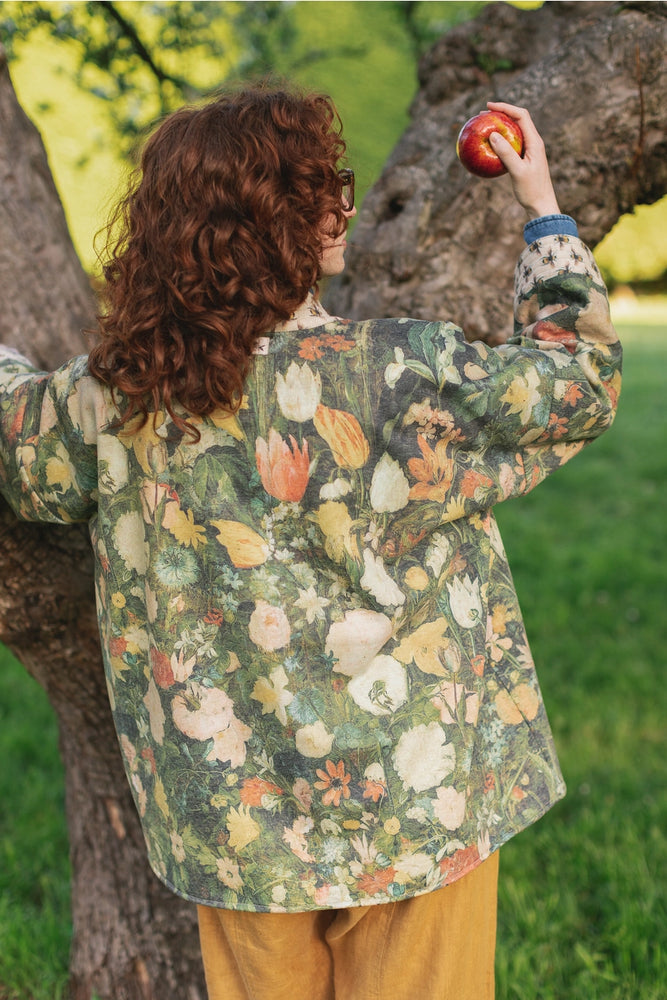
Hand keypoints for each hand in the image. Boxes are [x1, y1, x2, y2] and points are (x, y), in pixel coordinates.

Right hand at [486, 102, 560, 218]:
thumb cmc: (531, 190)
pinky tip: (489, 148)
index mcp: (535, 142)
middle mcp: (534, 142)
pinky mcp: (525, 159)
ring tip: (485, 127)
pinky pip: (512, 145)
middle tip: (483, 115)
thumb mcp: (517, 171)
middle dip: (501, 114)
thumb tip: (493, 135)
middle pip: (518, 120)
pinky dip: (501, 142)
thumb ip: (506, 153)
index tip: (489, 106)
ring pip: (514, 132)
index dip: (506, 107)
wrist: (542, 205)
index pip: (521, 116)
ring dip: (500, 127)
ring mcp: (530, 151)